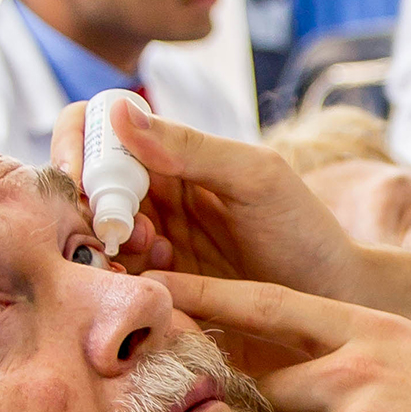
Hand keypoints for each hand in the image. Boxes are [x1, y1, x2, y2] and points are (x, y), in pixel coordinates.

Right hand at [48, 99, 365, 299]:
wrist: (334, 301)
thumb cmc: (303, 230)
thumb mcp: (253, 178)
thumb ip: (188, 148)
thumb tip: (119, 110)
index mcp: (168, 158)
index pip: (93, 131)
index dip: (76, 149)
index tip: (84, 183)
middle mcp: (148, 198)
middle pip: (77, 191)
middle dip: (91, 211)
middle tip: (140, 236)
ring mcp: (147, 249)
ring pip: (86, 243)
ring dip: (108, 253)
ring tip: (164, 264)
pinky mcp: (152, 297)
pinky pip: (111, 290)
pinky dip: (122, 290)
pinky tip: (165, 296)